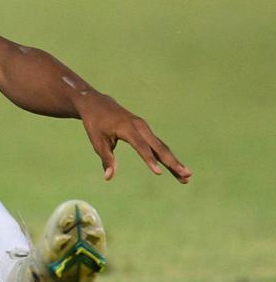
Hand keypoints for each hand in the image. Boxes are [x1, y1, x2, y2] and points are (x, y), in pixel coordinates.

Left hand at [77, 94, 191, 183]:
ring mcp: (145, 127)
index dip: (149, 160)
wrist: (98, 104)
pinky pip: (158, 144)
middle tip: (186, 175)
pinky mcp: (146, 130)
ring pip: (162, 146)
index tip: (159, 173)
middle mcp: (140, 126)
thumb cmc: (95, 124)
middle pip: (158, 146)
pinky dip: (167, 156)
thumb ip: (106, 159)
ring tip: (187, 176)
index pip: (141, 146)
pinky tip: (176, 167)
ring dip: (174, 161)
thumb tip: (109, 177)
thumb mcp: (97, 141)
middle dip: (172, 162)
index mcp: (126, 128)